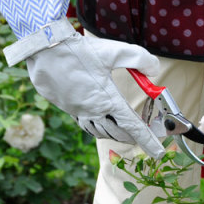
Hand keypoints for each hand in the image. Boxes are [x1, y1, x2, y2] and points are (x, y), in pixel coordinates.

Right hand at [25, 33, 165, 159]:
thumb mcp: (115, 51)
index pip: (134, 127)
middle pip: (118, 132)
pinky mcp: (68, 108)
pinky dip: (98, 128)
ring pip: (101, 132)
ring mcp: (79, 112)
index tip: (158, 152)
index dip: (148, 141)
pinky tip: (100, 121)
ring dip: (116, 134)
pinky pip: (87, 125)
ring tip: (125, 133)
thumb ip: (140, 59)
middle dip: (133, 137)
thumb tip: (155, 70)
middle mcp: (93, 111)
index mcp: (108, 101)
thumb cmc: (80, 51)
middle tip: (143, 136)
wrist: (44, 51)